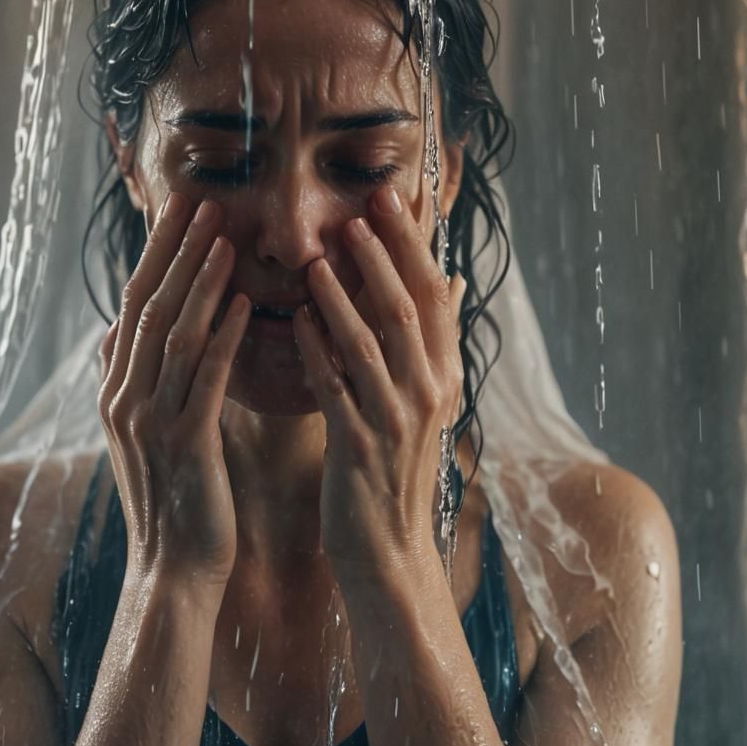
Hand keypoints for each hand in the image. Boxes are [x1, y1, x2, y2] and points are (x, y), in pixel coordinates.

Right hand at [98, 192, 250, 586]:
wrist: (174, 572)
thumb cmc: (173, 500)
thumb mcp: (142, 435)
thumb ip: (133, 380)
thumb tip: (120, 333)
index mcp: (116, 391)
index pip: (134, 305)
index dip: (157, 255)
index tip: (182, 211)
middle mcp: (123, 398)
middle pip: (148, 307)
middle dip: (174, 251)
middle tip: (201, 202)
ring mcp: (149, 420)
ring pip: (173, 335)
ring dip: (199, 282)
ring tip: (224, 237)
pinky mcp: (184, 444)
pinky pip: (205, 379)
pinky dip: (223, 337)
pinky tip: (246, 304)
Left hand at [292, 186, 467, 585]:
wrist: (388, 550)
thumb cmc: (397, 466)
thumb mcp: (428, 400)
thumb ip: (433, 338)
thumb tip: (451, 279)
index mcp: (442, 374)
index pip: (433, 294)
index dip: (416, 243)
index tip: (396, 195)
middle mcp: (428, 391)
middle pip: (408, 307)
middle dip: (386, 253)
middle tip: (364, 205)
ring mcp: (395, 419)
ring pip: (371, 344)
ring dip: (344, 296)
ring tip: (317, 256)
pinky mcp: (359, 447)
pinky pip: (334, 388)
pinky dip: (316, 351)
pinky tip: (295, 321)